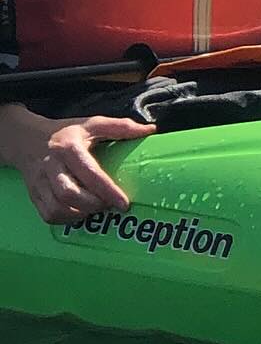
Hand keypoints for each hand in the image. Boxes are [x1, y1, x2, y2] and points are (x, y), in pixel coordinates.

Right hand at [14, 113, 154, 225]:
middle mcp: (51, 166)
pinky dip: (66, 219)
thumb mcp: (92, 124)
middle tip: (110, 206)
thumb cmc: (66, 133)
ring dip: (80, 214)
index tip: (124, 204)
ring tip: (96, 209)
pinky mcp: (33, 194)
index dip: (107, 191)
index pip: (88, 173)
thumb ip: (120, 127)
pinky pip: (48, 214)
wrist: (26, 139)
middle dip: (93, 205)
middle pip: (69, 194)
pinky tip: (79, 213)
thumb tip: (150, 130)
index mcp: (68, 148)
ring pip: (56, 208)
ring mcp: (39, 182)